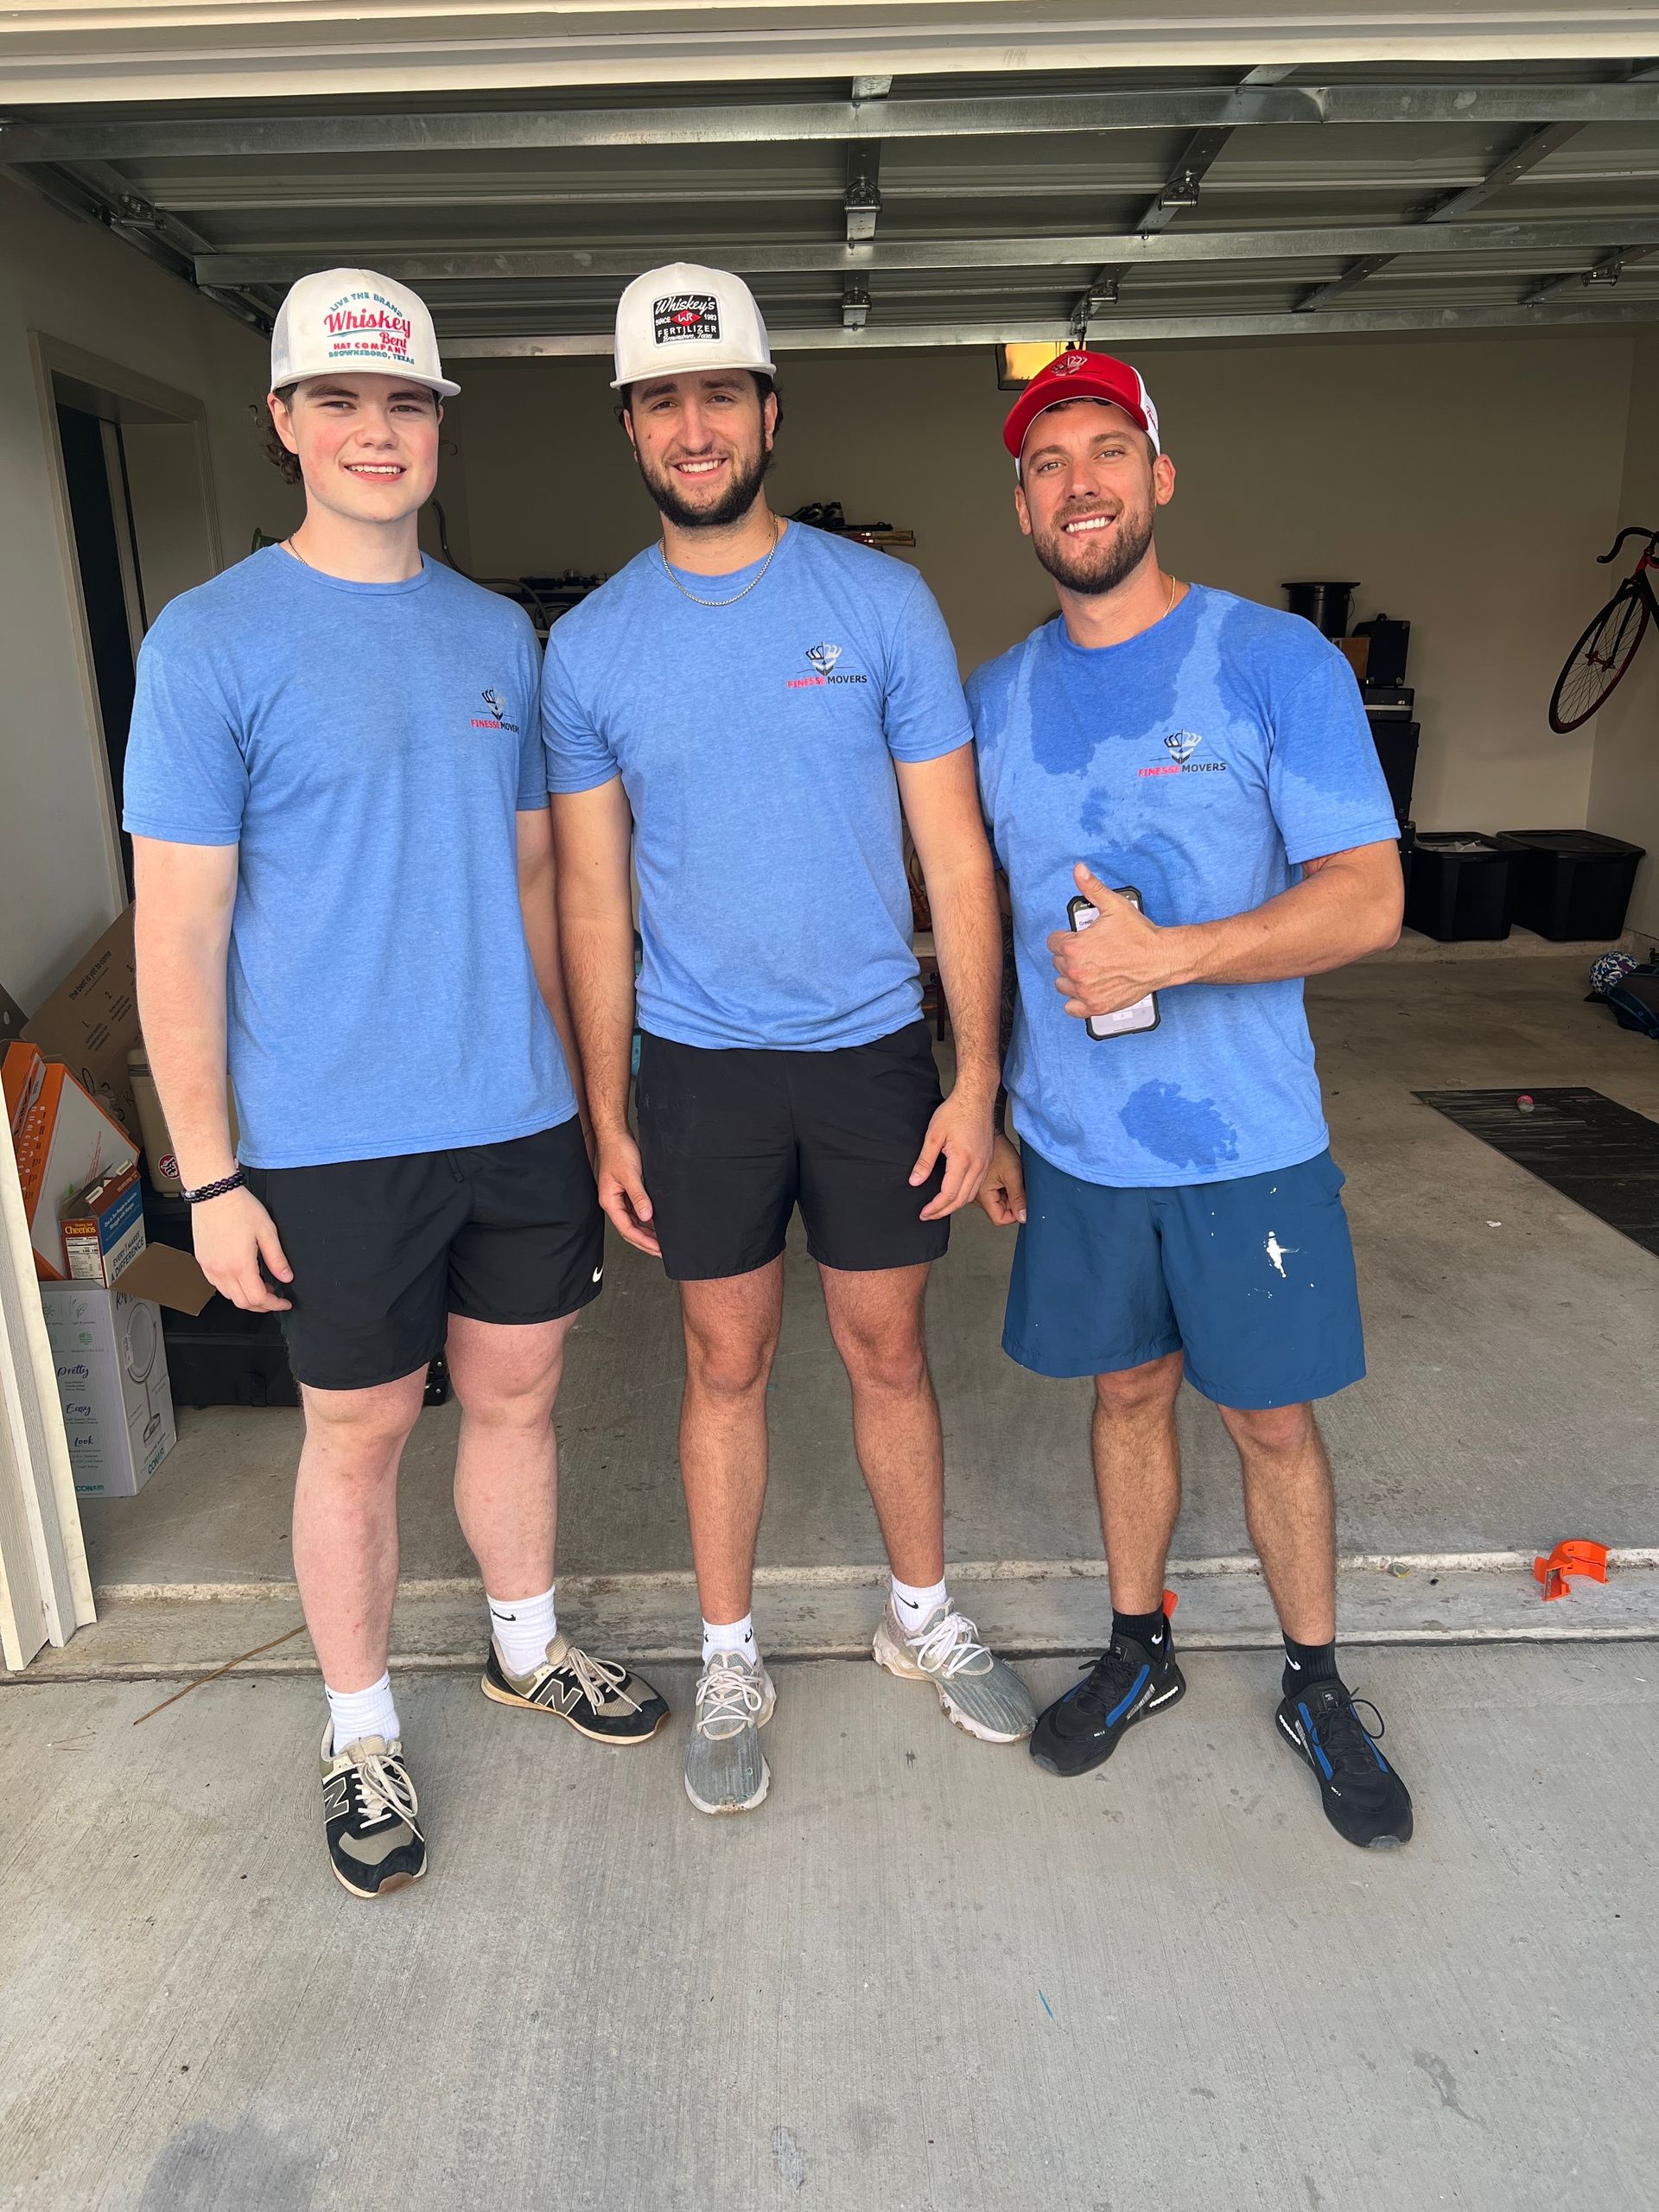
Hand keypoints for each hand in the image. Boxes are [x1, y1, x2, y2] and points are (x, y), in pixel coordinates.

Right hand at [192, 1186, 292, 1311]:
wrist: (214, 1193)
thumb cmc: (239, 1207)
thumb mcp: (267, 1232)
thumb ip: (277, 1258)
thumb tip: (286, 1277)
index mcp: (239, 1264)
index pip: (258, 1298)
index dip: (274, 1304)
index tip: (283, 1302)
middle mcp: (221, 1269)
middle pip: (242, 1302)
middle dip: (261, 1305)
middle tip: (274, 1296)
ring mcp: (209, 1266)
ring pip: (228, 1296)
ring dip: (246, 1296)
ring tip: (260, 1284)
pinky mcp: (202, 1261)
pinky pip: (216, 1284)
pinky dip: (231, 1288)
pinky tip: (242, 1276)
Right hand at [595, 1129, 661, 1256]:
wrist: (616, 1135)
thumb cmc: (618, 1151)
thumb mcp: (631, 1175)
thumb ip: (639, 1197)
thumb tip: (646, 1217)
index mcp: (609, 1201)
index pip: (626, 1229)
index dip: (643, 1241)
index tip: (657, 1248)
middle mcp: (613, 1202)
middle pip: (629, 1230)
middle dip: (645, 1242)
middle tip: (661, 1251)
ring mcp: (619, 1198)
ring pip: (633, 1222)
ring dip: (646, 1232)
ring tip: (661, 1241)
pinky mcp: (626, 1192)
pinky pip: (636, 1211)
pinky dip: (646, 1220)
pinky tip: (657, 1223)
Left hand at [909, 1082, 995, 1220]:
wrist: (976, 1098)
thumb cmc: (955, 1112)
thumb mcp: (933, 1135)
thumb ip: (924, 1161)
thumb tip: (915, 1181)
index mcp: (963, 1161)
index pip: (949, 1194)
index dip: (935, 1207)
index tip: (924, 1212)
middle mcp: (977, 1166)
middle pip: (961, 1200)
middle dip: (943, 1211)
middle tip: (928, 1215)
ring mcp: (984, 1164)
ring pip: (971, 1195)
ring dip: (955, 1205)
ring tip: (939, 1208)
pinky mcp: (987, 1160)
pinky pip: (977, 1186)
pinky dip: (965, 1195)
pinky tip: (954, 1194)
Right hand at [976, 1134, 1026, 1226]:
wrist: (991, 1135)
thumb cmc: (999, 1150)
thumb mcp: (1013, 1175)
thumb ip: (1018, 1198)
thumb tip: (1023, 1217)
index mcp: (982, 1196)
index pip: (1000, 1219)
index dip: (1014, 1214)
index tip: (1022, 1202)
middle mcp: (977, 1197)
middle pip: (1000, 1212)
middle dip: (1012, 1203)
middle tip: (1017, 1186)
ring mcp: (980, 1192)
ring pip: (999, 1204)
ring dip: (1009, 1196)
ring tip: (1011, 1180)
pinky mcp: (982, 1187)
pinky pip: (996, 1196)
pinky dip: (1005, 1190)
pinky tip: (1007, 1178)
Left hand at [1047, 863, 1184, 1019]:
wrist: (1161, 958)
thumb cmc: (1139, 935)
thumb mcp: (1114, 905)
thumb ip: (1092, 888)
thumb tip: (1078, 870)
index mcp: (1075, 947)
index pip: (1053, 943)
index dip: (1065, 937)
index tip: (1079, 938)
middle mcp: (1076, 971)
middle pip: (1058, 963)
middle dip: (1071, 956)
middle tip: (1091, 951)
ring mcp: (1085, 991)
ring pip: (1063, 984)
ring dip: (1071, 977)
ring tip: (1089, 969)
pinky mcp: (1096, 1006)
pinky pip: (1072, 1008)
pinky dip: (1077, 1001)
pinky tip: (1088, 989)